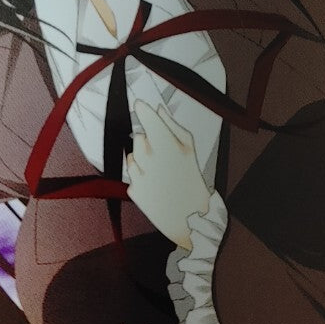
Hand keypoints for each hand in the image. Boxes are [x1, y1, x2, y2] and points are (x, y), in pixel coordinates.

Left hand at [124, 100, 211, 249]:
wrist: (190, 218)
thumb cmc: (193, 181)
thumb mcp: (190, 149)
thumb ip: (173, 126)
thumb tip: (159, 109)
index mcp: (168, 146)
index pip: (146, 118)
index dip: (143, 109)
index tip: (140, 104)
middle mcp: (151, 159)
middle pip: (138, 137)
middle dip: (148, 141)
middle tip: (163, 153)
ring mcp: (140, 176)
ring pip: (132, 155)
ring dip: (142, 159)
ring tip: (160, 170)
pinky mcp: (133, 190)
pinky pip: (131, 174)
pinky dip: (140, 176)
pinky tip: (155, 183)